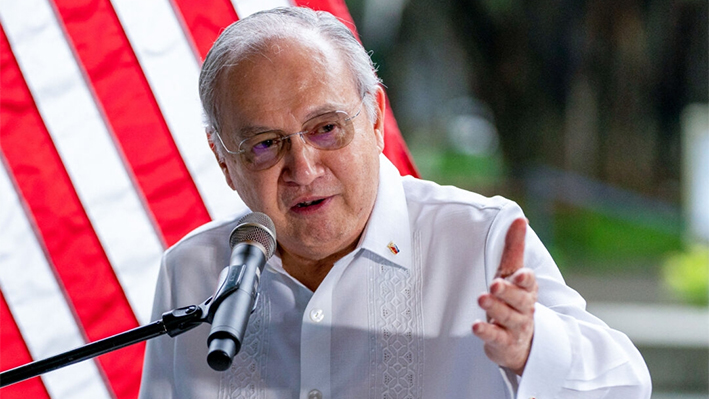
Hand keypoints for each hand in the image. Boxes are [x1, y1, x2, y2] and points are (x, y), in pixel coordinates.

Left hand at [472, 218, 537, 374]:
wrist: (521, 342)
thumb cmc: (514, 300)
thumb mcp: (513, 274)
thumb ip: (514, 248)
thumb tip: (520, 218)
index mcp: (527, 289)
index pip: (529, 283)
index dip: (525, 279)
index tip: (520, 274)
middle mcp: (524, 308)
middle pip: (519, 300)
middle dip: (508, 292)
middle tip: (495, 284)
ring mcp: (514, 327)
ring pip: (507, 317)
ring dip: (495, 308)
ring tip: (482, 298)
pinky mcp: (503, 342)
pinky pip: (496, 337)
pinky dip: (486, 332)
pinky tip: (475, 326)